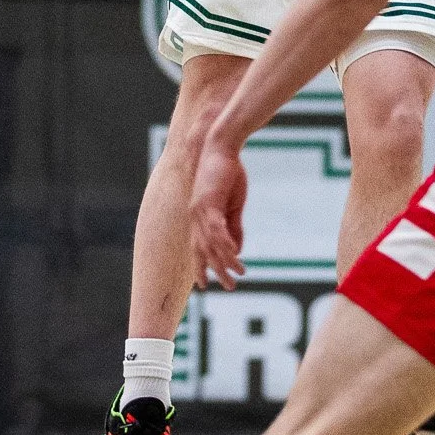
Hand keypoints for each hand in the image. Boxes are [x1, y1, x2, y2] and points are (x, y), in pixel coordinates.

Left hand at [190, 127, 249, 290]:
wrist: (221, 147)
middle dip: (216, 272)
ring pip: (211, 244)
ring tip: (239, 275)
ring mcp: (200, 210)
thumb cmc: (228, 173)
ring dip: (226, 262)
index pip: (197, 248)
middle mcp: (194, 217)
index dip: (201, 267)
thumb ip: (234, 227)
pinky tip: (235, 255)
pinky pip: (217, 230)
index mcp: (198, 217)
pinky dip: (225, 244)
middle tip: (230, 287)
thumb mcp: (234, 205)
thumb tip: (237, 250)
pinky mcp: (209, 203)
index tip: (205, 286)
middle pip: (203, 252)